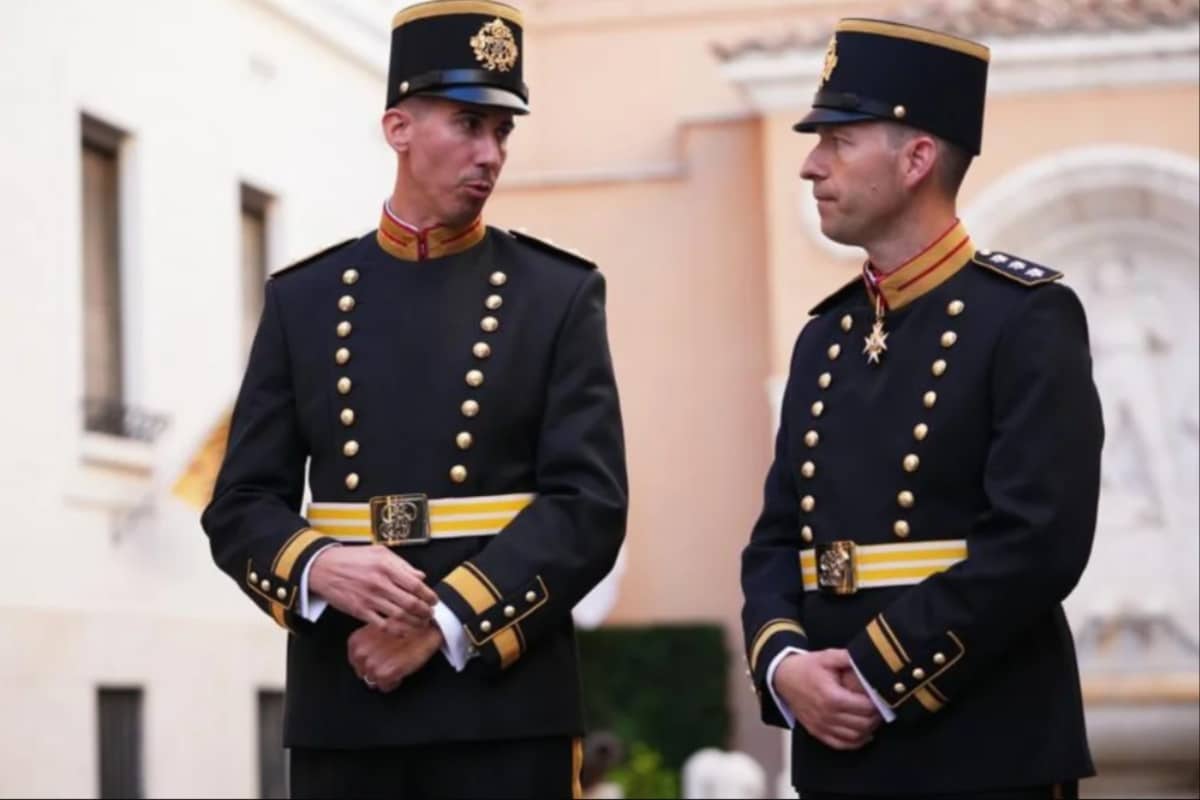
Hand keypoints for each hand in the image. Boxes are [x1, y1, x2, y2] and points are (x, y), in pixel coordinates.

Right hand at [309, 544, 438, 634]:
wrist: (323, 567)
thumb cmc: (351, 558)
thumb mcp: (379, 552)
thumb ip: (402, 564)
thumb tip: (420, 576)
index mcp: (387, 567)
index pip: (416, 585)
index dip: (429, 595)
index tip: (433, 600)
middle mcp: (380, 583)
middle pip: (411, 603)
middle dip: (425, 612)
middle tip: (430, 614)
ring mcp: (369, 598)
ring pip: (399, 616)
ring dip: (414, 623)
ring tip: (421, 624)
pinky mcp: (359, 611)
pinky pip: (382, 625)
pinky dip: (396, 630)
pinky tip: (403, 631)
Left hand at [348, 623, 443, 692]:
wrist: (427, 626)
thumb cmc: (407, 626)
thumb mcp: (378, 629)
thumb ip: (368, 643)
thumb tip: (369, 656)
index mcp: (355, 641)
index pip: (356, 663)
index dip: (371, 662)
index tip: (382, 657)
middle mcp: (360, 653)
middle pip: (364, 674)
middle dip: (377, 669)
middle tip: (391, 660)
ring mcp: (371, 665)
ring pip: (374, 681)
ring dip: (386, 676)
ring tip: (398, 663)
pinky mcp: (385, 673)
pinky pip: (386, 687)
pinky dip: (395, 681)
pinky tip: (402, 669)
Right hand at [773, 649, 882, 750]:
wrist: (782, 678)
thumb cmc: (805, 668)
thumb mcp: (825, 657)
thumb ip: (846, 657)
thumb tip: (866, 659)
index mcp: (831, 696)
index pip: (864, 707)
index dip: (878, 703)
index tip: (882, 697)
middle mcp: (827, 714)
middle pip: (863, 723)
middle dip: (877, 717)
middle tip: (882, 707)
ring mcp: (821, 725)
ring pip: (854, 736)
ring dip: (869, 729)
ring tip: (874, 718)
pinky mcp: (817, 732)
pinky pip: (841, 744)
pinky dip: (855, 742)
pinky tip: (864, 734)